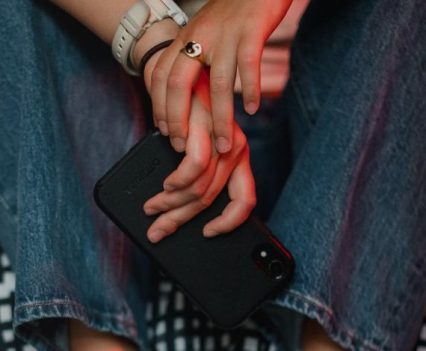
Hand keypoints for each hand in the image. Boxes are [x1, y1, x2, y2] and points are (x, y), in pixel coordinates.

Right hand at [142, 71, 255, 242]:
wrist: (180, 74)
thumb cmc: (187, 115)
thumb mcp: (197, 147)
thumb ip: (195, 173)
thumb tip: (178, 207)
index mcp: (237, 158)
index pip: (244, 201)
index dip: (228, 224)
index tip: (208, 233)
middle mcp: (235, 151)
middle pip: (211, 200)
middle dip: (179, 220)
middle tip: (158, 230)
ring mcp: (222, 139)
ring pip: (199, 189)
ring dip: (171, 204)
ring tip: (152, 207)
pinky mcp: (205, 128)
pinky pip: (193, 168)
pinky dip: (176, 181)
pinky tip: (165, 184)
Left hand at [149, 0, 291, 152]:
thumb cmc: (230, 12)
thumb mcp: (202, 32)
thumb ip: (192, 59)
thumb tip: (186, 95)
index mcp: (184, 38)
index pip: (160, 76)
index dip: (159, 106)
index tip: (165, 132)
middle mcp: (199, 37)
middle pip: (179, 84)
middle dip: (179, 119)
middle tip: (184, 146)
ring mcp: (225, 35)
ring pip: (217, 84)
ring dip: (219, 119)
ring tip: (224, 144)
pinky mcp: (251, 31)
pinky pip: (248, 67)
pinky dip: (251, 91)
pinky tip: (252, 110)